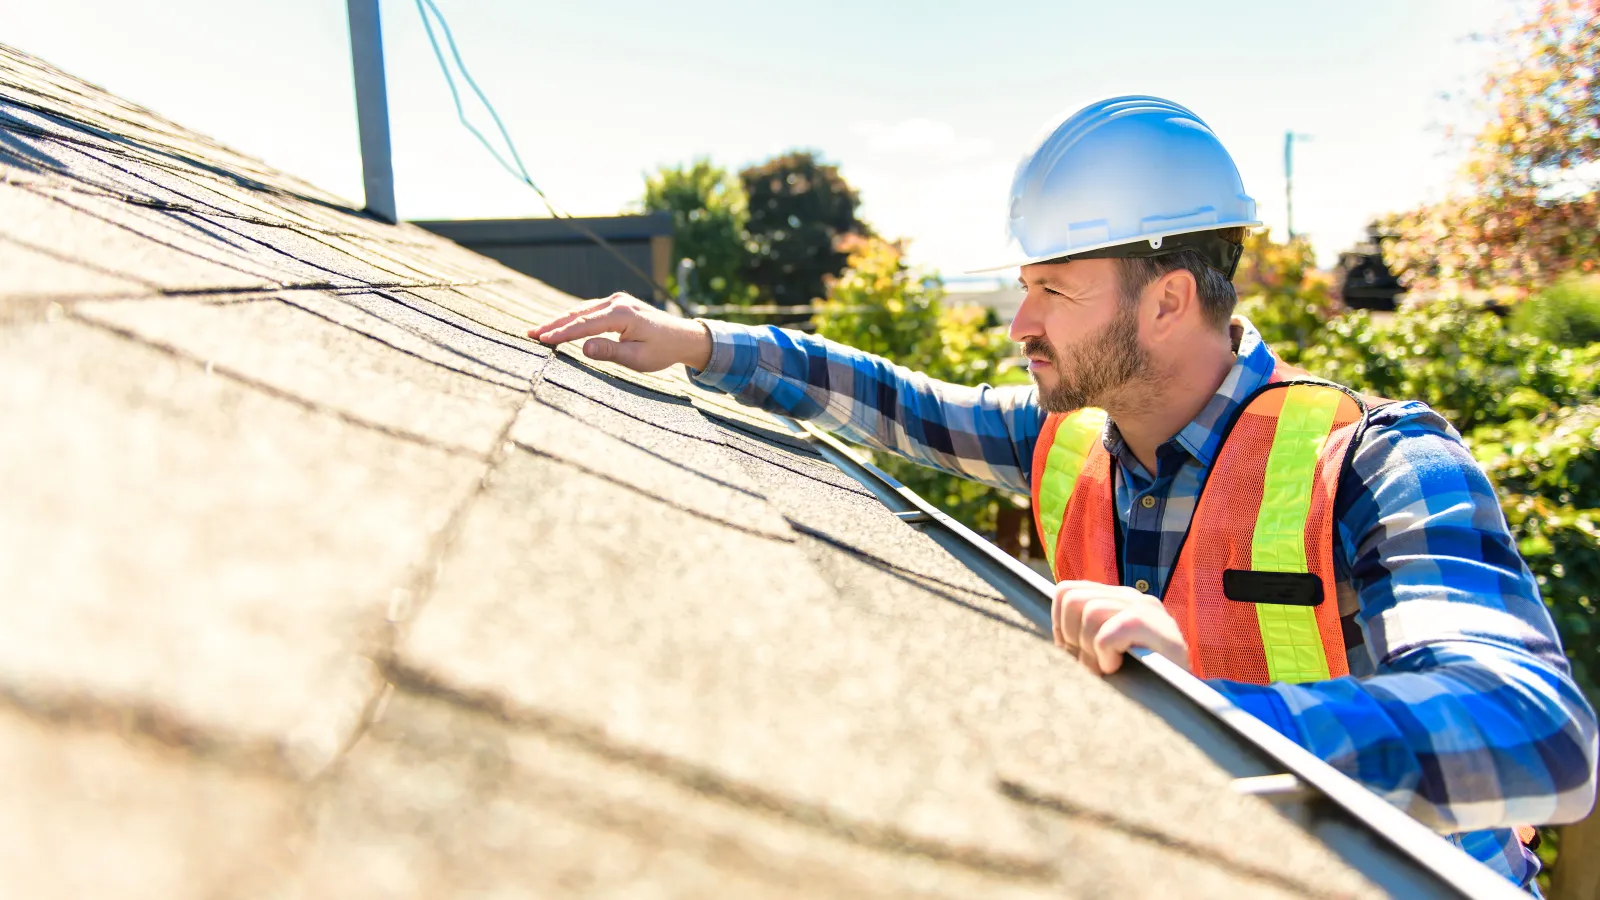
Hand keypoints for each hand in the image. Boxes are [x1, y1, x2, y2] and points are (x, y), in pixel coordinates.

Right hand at [530, 293, 712, 372]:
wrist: (682, 337)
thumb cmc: (662, 351)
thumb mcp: (637, 357)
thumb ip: (609, 352)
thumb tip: (583, 348)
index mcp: (622, 314)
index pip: (584, 325)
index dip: (561, 333)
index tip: (542, 341)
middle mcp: (618, 302)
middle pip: (578, 313)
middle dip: (553, 324)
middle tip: (530, 334)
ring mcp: (617, 300)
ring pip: (582, 309)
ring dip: (560, 320)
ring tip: (538, 331)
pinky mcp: (617, 304)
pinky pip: (590, 310)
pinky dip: (573, 318)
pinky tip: (559, 326)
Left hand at [1051, 580, 1190, 674]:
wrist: (1186, 701)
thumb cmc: (1137, 680)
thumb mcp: (1102, 653)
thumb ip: (1081, 637)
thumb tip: (1053, 640)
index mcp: (1114, 598)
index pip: (1066, 591)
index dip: (1060, 625)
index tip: (1073, 651)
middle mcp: (1130, 596)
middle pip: (1072, 599)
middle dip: (1072, 638)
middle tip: (1092, 663)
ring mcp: (1146, 608)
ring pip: (1090, 612)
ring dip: (1090, 650)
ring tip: (1106, 668)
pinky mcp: (1157, 627)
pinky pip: (1109, 634)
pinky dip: (1106, 656)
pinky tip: (1118, 667)